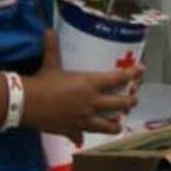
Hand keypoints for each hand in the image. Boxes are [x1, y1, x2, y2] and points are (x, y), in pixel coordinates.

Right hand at [24, 31, 142, 138]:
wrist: (28, 104)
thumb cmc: (42, 82)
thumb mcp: (50, 64)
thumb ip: (52, 48)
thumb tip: (48, 30)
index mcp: (90, 84)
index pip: (117, 78)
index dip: (132, 74)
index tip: (142, 70)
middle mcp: (91, 103)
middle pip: (119, 104)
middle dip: (130, 102)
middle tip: (134, 100)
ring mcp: (84, 119)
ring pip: (106, 125)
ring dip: (115, 125)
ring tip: (119, 125)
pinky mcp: (72, 130)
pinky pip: (81, 135)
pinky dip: (81, 137)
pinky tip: (82, 139)